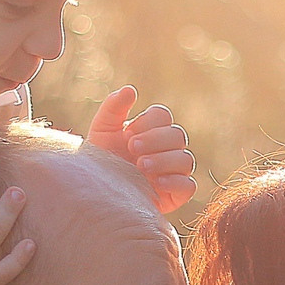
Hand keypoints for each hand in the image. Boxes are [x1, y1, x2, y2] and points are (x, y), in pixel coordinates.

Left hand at [88, 84, 197, 212]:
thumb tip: (131, 90)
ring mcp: (173, 172)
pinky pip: (188, 186)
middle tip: (133, 147)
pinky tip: (154, 182)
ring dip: (164, 160)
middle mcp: (166, 149)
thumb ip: (114, 107)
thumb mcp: (103, 130)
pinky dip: (174, 181)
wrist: (96, 193)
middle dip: (155, 139)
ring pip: (186, 159)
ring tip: (141, 166)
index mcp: (151, 130)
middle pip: (177, 135)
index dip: (148, 122)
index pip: (163, 116)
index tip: (128, 133)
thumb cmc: (100, 160)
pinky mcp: (176, 195)